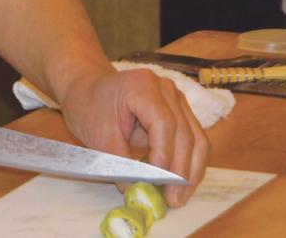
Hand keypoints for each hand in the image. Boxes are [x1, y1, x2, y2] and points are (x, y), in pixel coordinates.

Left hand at [58, 65, 208, 205]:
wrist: (89, 90)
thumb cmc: (90, 106)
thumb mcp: (98, 135)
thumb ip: (120, 162)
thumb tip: (138, 191)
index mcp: (142, 85)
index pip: (163, 123)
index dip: (164, 154)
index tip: (157, 181)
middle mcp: (165, 89)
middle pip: (185, 133)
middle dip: (180, 171)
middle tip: (172, 199)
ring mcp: (176, 99)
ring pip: (197, 139)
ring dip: (190, 172)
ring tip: (178, 197)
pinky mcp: (181, 112)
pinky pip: (193, 140)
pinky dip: (189, 165)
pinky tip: (180, 185)